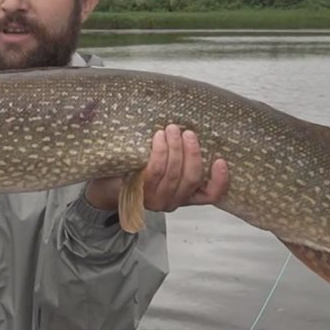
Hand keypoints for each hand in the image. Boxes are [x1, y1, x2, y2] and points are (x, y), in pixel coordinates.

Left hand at [85, 124, 228, 211]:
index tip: (220, 160)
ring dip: (174, 148)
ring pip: (173, 173)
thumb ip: (182, 156)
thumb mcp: (167, 165)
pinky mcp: (140, 193)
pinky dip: (159, 151)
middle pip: (191, 178)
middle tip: (187, 133)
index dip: (220, 180)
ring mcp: (156, 200)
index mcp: (186, 196)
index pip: (211, 195)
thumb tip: (195, 128)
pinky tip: (159, 138)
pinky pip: (154, 171)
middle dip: (192, 152)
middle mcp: (174, 201)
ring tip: (170, 129)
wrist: (109, 184)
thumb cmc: (141, 169)